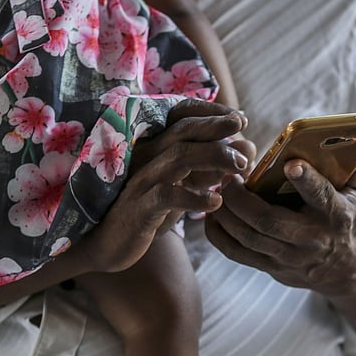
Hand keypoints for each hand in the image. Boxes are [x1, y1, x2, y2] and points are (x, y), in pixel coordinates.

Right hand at [78, 99, 248, 272]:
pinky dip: (195, 197)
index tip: (240, 118)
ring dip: (214, 157)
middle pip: (182, 130)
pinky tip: (216, 201)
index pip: (181, 116)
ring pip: (179, 156)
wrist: (109, 243)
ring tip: (241, 165)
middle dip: (215, 125)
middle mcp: (146, 156)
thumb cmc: (149, 210)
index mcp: (155, 147)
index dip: (210, 112)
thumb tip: (247, 148)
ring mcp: (141, 180)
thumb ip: (210, 168)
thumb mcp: (182, 185)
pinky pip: (168, 195)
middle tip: (243, 126)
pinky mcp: (139, 206)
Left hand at [204, 152, 355, 295]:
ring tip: (217, 190)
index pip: (321, 196)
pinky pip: (237, 254)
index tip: (291, 164)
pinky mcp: (272, 268)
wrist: (347, 269)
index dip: (306, 180)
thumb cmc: (350, 220)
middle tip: (228, 177)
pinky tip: (213, 214)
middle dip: (242, 199)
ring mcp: (289, 258)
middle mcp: (312, 239)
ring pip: (248, 238)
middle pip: (269, 222)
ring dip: (226, 214)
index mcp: (336, 215)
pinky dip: (219, 234)